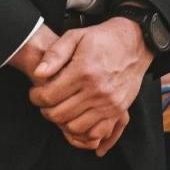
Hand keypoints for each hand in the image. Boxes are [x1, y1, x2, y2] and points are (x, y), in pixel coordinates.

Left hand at [28, 19, 151, 155]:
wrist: (134, 44)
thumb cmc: (102, 39)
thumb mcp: (75, 36)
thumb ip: (55, 54)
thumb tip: (38, 73)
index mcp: (83, 71)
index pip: (49, 96)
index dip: (35, 97)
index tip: (35, 92)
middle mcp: (96, 90)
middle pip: (59, 115)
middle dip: (46, 110)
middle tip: (45, 102)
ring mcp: (108, 104)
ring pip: (74, 127)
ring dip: (61, 122)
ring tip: (59, 109)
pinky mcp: (117, 111)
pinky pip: (95, 133)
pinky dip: (82, 132)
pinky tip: (76, 119)